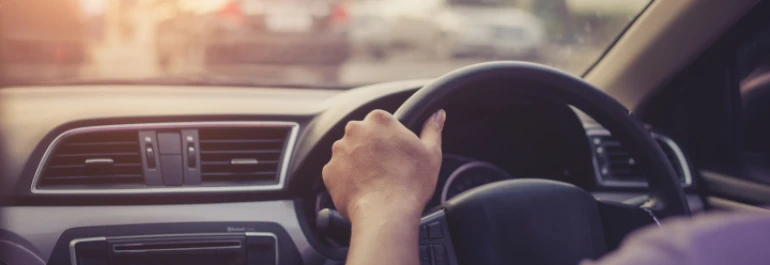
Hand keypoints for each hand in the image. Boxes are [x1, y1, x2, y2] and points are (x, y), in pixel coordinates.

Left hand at [322, 109, 445, 222]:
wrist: (386, 213)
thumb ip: (432, 129)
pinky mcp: (329, 171)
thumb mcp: (431, 153)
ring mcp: (338, 151)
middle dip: (372, 148)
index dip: (391, 137)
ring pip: (349, 153)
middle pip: (364, 135)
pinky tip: (363, 189)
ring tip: (375, 181)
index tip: (396, 152)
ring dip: (359, 163)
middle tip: (387, 168)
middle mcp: (354, 130)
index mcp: (379, 120)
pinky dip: (348, 179)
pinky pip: (338, 172)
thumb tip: (437, 115)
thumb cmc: (410, 183)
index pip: (382, 121)